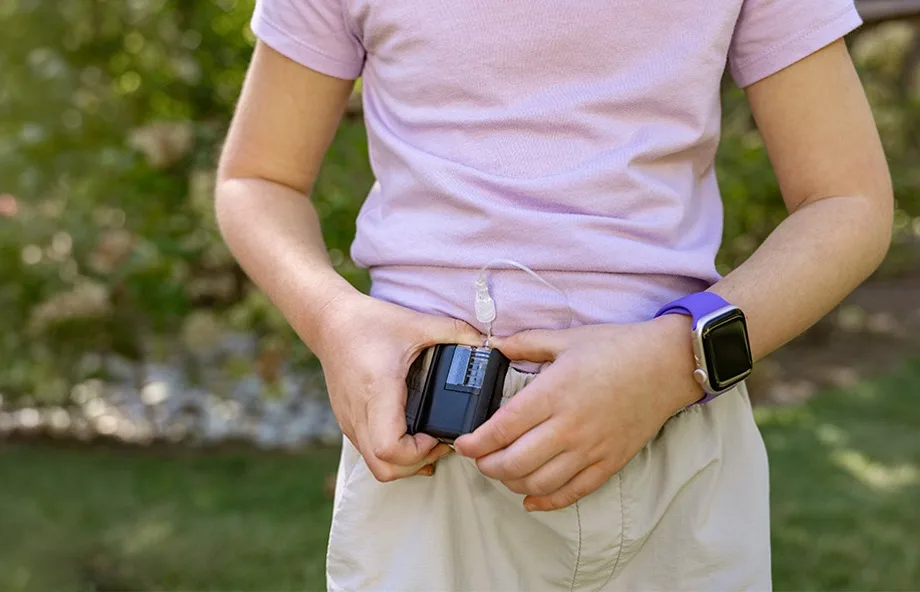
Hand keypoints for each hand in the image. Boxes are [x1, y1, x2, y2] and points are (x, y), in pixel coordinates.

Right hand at [312, 290, 483, 481]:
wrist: (329, 321)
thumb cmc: (368, 322)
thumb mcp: (416, 323)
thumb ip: (456, 332)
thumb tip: (488, 343)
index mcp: (378, 391)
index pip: (391, 448)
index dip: (419, 452)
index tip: (437, 435)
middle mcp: (360, 413)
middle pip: (384, 469)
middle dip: (416, 464)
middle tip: (437, 442)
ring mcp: (349, 421)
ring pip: (375, 466)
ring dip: (404, 463)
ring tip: (426, 440)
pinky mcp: (347, 422)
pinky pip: (368, 453)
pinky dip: (390, 455)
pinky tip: (409, 436)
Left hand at [453, 315, 700, 510]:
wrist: (667, 365)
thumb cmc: (617, 348)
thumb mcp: (566, 338)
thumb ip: (526, 344)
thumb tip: (494, 345)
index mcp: (553, 393)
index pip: (502, 429)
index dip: (475, 443)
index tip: (462, 444)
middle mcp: (569, 426)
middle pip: (514, 463)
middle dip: (488, 466)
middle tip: (480, 459)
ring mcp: (590, 449)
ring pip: (539, 483)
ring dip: (512, 484)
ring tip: (503, 473)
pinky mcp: (609, 462)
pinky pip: (573, 492)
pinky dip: (547, 502)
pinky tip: (531, 499)